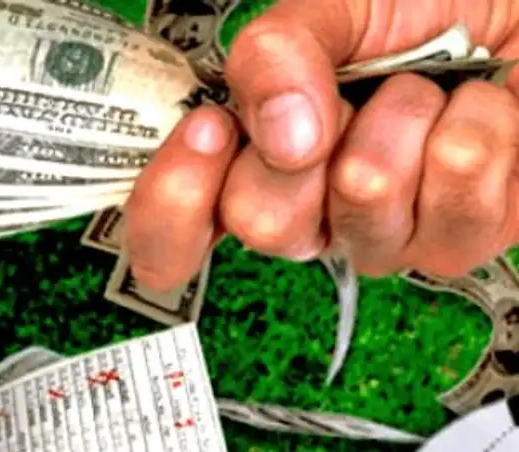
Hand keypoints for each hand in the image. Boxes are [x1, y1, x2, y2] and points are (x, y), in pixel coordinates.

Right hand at [125, 0, 518, 287]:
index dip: (174, 199)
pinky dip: (473, 127)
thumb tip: (278, 135)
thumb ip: (273, 56)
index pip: (170, 237)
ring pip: (363, 206)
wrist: (511, 10)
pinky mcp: (458, 242)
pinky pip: (453, 202)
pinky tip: (474, 113)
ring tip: (423, 89)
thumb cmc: (418, 10)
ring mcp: (380, 236)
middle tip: (347, 95)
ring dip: (401, 118)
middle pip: (265, 226)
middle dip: (310, 140)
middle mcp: (307, 214)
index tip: (211, 130)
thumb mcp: (325, 10)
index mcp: (253, 165)